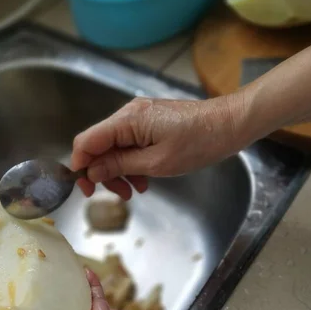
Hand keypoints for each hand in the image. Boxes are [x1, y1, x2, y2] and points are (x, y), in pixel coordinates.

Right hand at [71, 93, 254, 199]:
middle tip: (119, 195)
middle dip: (103, 173)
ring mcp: (139, 117)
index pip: (86, 142)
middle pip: (99, 146)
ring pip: (114, 147)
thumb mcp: (157, 162)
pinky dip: (132, 163)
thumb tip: (92, 172)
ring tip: (135, 190)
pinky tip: (145, 179)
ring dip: (119, 171)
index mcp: (127, 121)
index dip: (80, 166)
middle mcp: (128, 114)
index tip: (86, 189)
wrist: (229, 125)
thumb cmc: (199, 143)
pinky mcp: (150, 122)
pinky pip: (130, 144)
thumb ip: (120, 166)